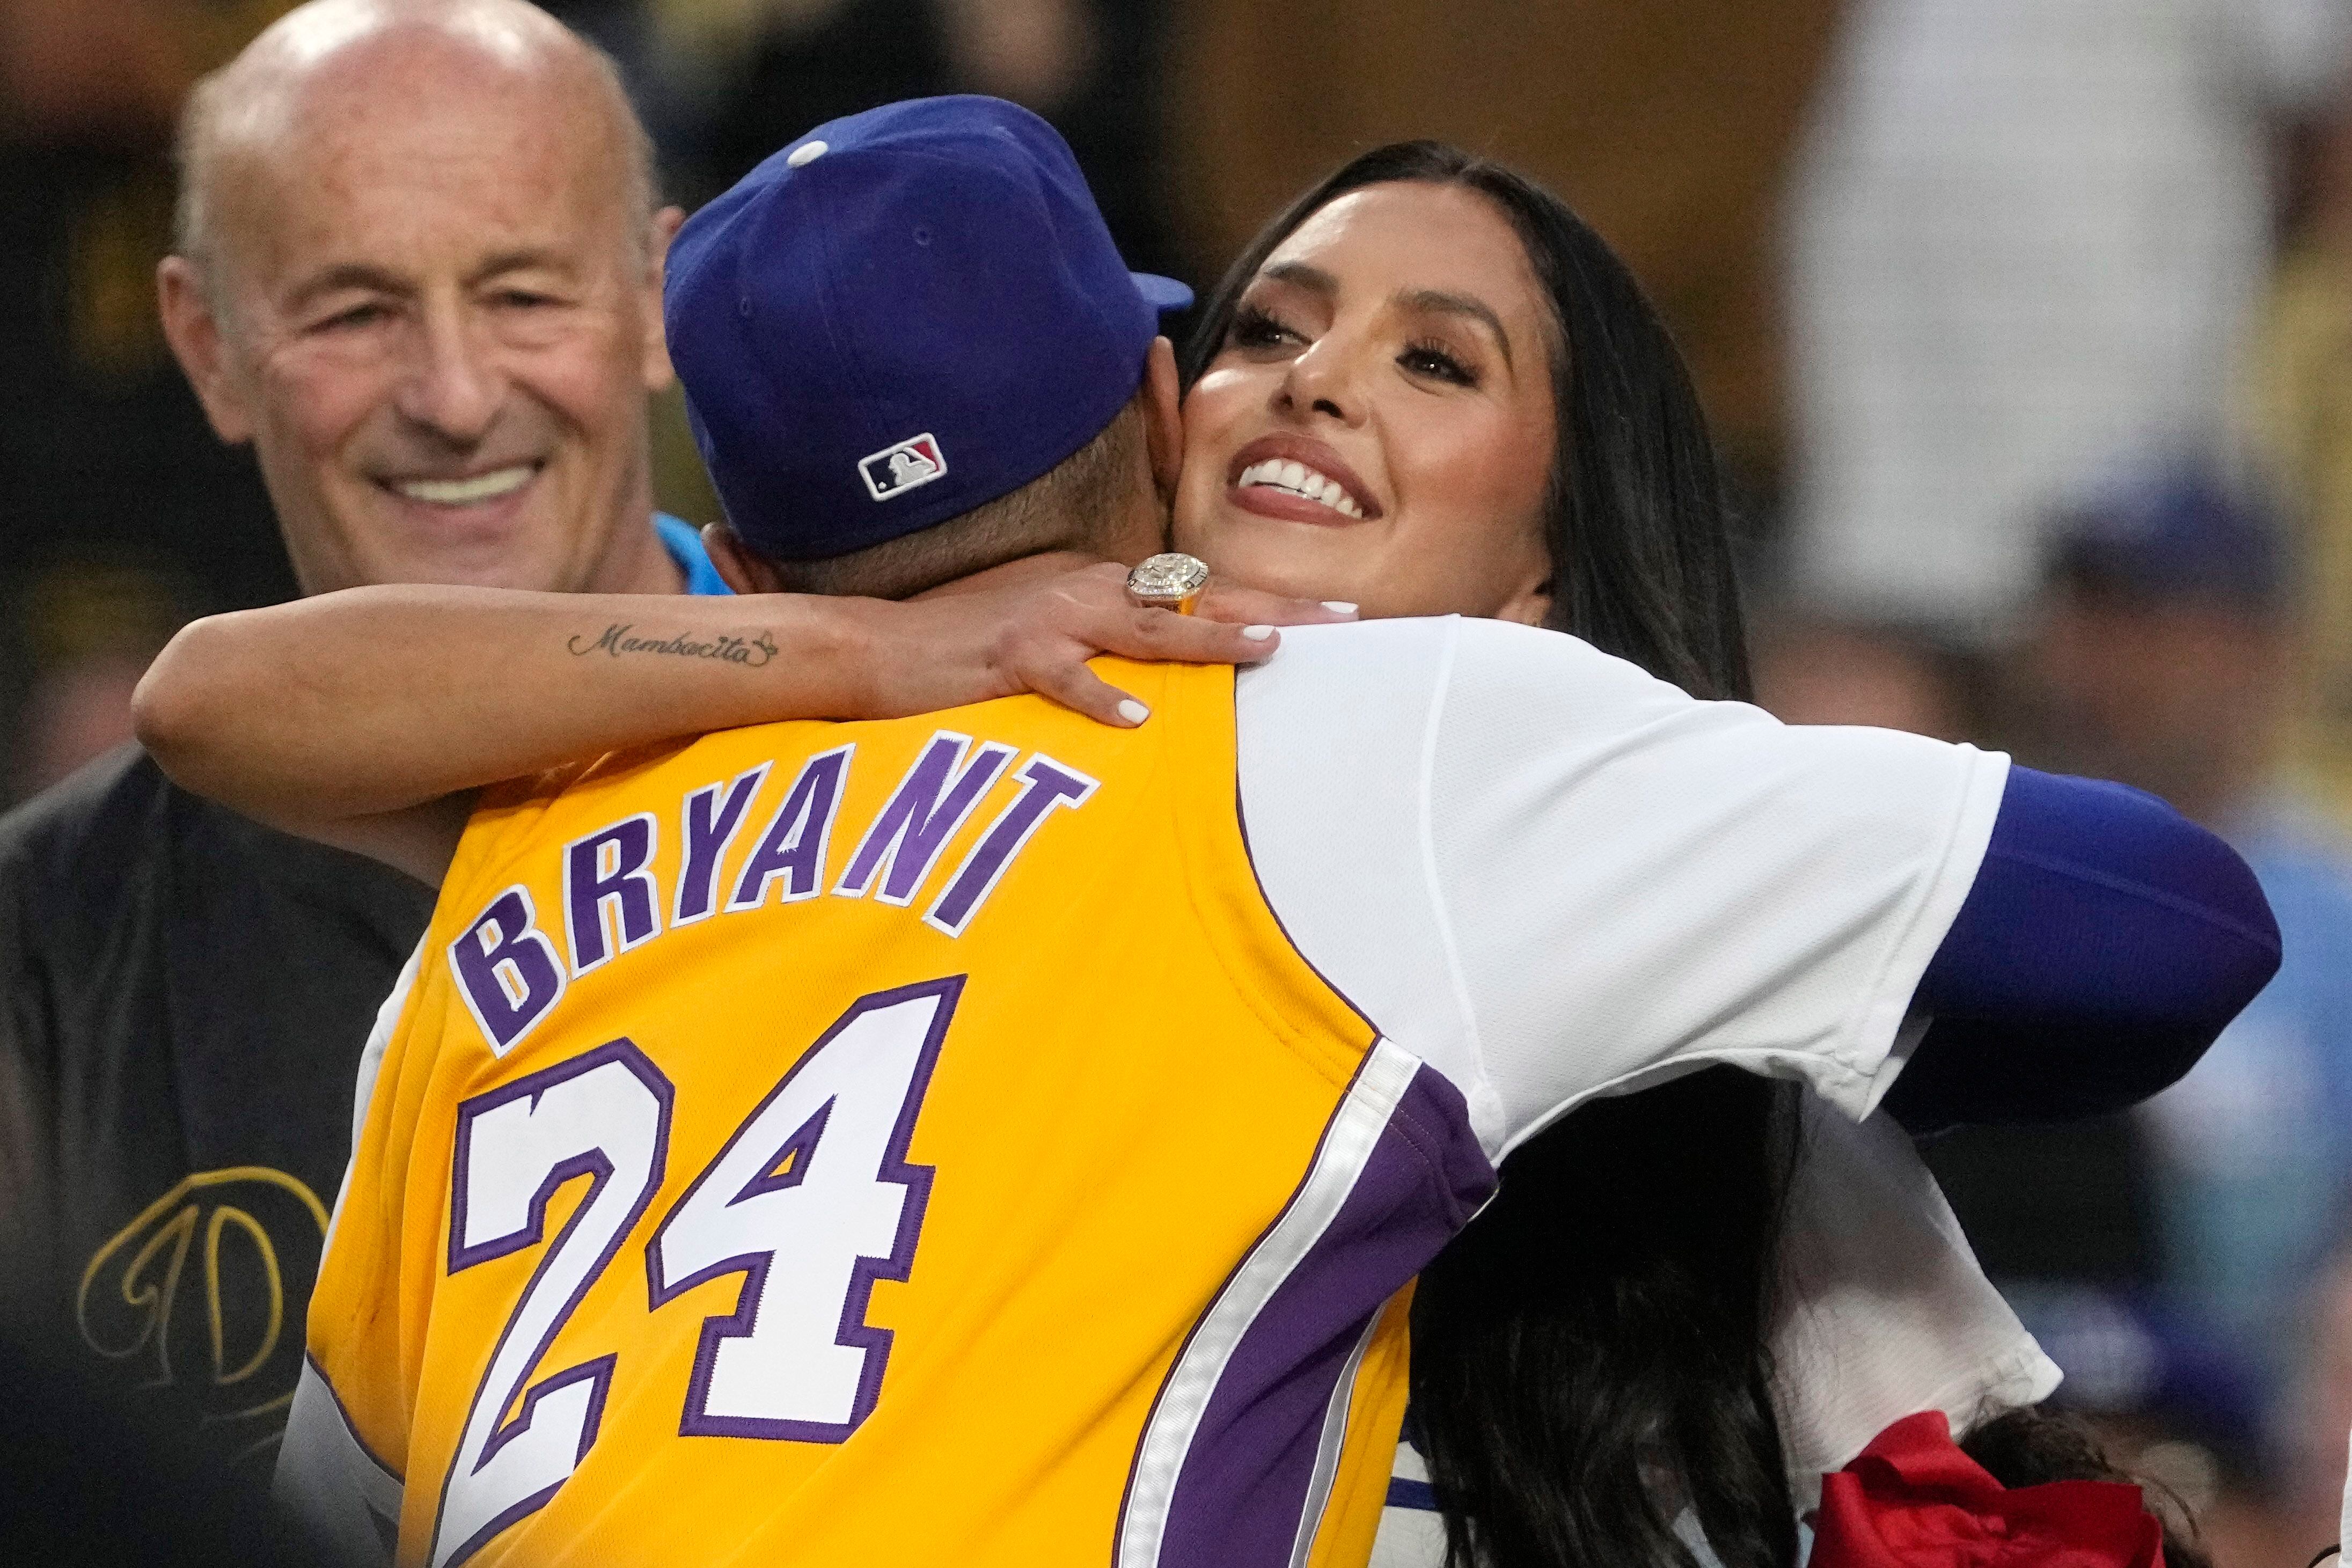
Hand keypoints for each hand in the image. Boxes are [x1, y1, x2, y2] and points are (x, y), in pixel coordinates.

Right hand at [852, 561, 1356, 724]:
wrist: (883, 646)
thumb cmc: (968, 644)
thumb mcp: (1050, 625)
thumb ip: (1110, 635)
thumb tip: (1169, 665)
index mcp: (1100, 582)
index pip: (1199, 588)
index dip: (1268, 598)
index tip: (1333, 613)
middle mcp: (1086, 588)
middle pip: (1196, 594)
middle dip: (1273, 606)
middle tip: (1341, 621)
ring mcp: (1050, 619)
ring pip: (1146, 626)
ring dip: (1208, 637)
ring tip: (1266, 649)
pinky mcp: (1013, 657)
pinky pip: (1067, 679)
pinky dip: (1102, 696)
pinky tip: (1139, 718)